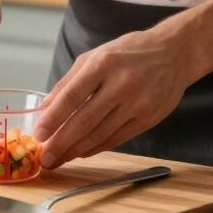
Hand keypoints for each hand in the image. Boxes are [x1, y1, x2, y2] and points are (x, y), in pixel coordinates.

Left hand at [33, 28, 200, 169]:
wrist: (174, 53)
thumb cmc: (129, 52)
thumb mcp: (95, 56)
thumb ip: (69, 82)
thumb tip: (45, 108)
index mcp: (103, 64)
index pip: (71, 96)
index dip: (52, 119)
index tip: (38, 135)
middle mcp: (121, 84)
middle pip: (85, 121)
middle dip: (61, 143)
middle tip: (45, 158)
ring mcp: (137, 103)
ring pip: (100, 134)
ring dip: (76, 151)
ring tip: (59, 159)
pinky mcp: (148, 118)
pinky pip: (117, 139)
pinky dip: (96, 148)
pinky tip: (81, 152)